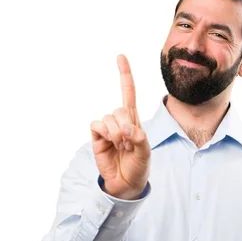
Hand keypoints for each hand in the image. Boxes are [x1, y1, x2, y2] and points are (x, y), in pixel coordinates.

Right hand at [90, 54, 150, 198]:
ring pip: (108, 118)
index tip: (120, 56)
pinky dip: (104, 133)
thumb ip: (139, 138)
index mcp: (134, 121)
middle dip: (126, 127)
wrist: (126, 184)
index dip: (125, 75)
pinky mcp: (96, 137)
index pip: (129, 93)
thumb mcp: (145, 152)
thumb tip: (126, 129)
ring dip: (116, 134)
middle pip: (120, 109)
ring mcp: (107, 129)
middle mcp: (120, 122)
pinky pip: (96, 125)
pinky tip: (109, 143)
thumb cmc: (138, 167)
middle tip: (129, 145)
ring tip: (121, 148)